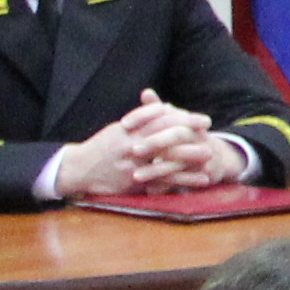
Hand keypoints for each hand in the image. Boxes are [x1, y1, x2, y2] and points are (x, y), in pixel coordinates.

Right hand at [46, 94, 218, 200]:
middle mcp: (131, 144)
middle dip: (190, 134)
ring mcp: (133, 164)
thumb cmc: (101, 147)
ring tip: (210, 155)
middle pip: (165, 137)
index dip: (183, 119)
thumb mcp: (119, 129)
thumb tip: (166, 108)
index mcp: (128, 129)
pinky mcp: (133, 182)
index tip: (202, 119)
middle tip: (210, 131)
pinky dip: (183, 180)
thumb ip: (142, 120)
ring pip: (166, 159)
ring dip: (190, 157)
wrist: (78, 169)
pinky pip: (162, 181)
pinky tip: (199, 179)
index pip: (160, 120)